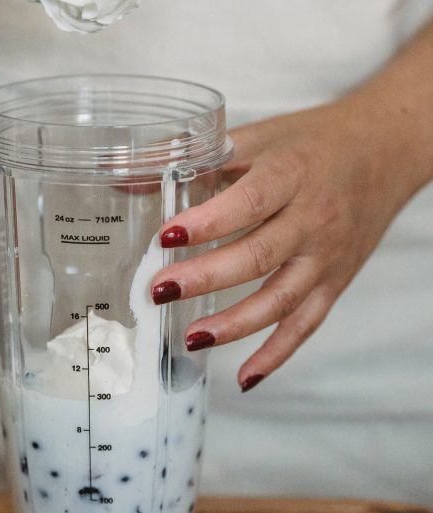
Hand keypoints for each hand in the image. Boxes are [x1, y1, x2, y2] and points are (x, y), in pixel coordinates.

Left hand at [151, 96, 418, 390]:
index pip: (249, 202)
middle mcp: (313, 218)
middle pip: (258, 256)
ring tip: (191, 337)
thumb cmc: (314, 142)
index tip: (166, 237)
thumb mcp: (259, 135)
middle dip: (205, 278)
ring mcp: (326, 256)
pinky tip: (245, 377)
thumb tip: (126, 176)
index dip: (207, 222)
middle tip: (159, 290)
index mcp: (292, 173)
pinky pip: (305, 325)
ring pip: (280, 300)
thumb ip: (197, 156)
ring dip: (234, 325)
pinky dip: (276, 355)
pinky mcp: (335, 282)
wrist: (385, 151)